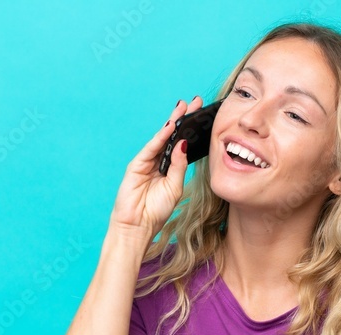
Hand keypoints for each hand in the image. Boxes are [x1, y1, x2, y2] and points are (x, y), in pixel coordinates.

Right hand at [108, 95, 203, 245]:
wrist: (138, 227)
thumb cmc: (156, 210)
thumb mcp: (175, 186)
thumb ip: (180, 165)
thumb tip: (185, 143)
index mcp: (169, 167)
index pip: (182, 144)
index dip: (192, 129)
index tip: (204, 114)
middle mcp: (158, 162)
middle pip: (172, 136)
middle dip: (183, 119)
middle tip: (195, 101)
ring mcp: (146, 162)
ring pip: (162, 138)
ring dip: (172, 122)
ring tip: (183, 107)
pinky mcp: (136, 165)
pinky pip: (151, 148)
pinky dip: (160, 137)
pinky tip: (170, 127)